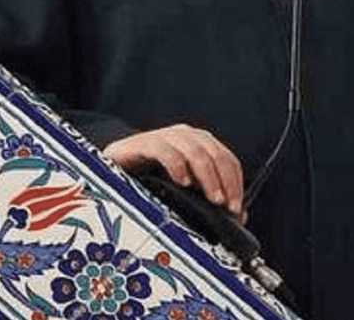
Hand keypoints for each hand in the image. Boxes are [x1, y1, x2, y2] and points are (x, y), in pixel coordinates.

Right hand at [104, 124, 245, 221]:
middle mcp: (186, 136)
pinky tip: (182, 182)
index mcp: (200, 144)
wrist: (115, 162)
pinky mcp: (144, 143)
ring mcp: (166, 137)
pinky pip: (165, 150)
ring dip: (208, 176)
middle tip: (225, 206)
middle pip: (215, 154)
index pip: (228, 160)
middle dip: (225, 182)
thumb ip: (207, 197)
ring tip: (211, 199)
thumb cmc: (151, 175)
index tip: (236, 209)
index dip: (236, 184)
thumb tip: (238, 218)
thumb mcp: (183, 186)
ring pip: (195, 151)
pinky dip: (178, 166)